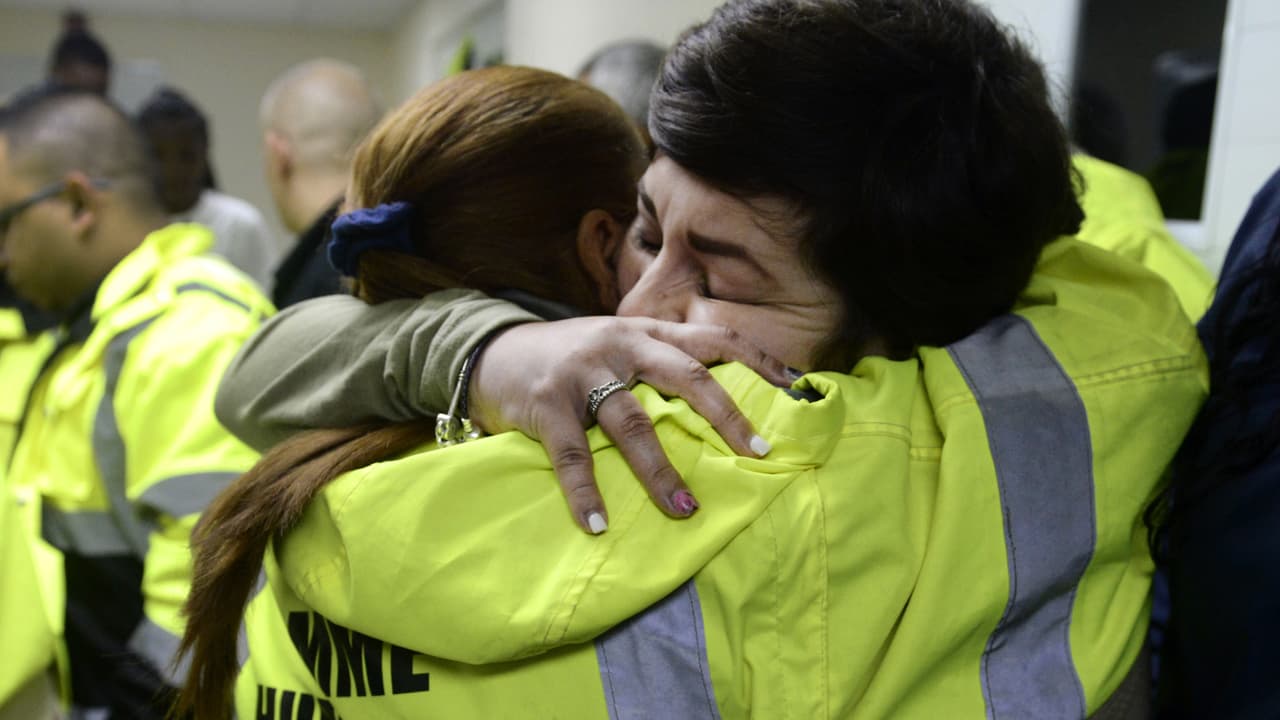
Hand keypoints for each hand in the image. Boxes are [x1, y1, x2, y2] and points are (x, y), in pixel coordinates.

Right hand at [468, 317, 791, 533]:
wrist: (492, 350)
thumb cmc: (569, 359)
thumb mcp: (617, 347)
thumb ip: (657, 365)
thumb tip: (718, 408)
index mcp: (645, 333)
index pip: (713, 339)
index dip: (757, 361)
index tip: (797, 389)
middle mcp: (620, 344)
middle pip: (685, 375)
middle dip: (725, 415)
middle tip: (757, 453)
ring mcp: (582, 372)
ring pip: (633, 421)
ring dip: (660, 470)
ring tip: (684, 509)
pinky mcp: (546, 402)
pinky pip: (572, 453)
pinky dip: (586, 492)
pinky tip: (599, 524)